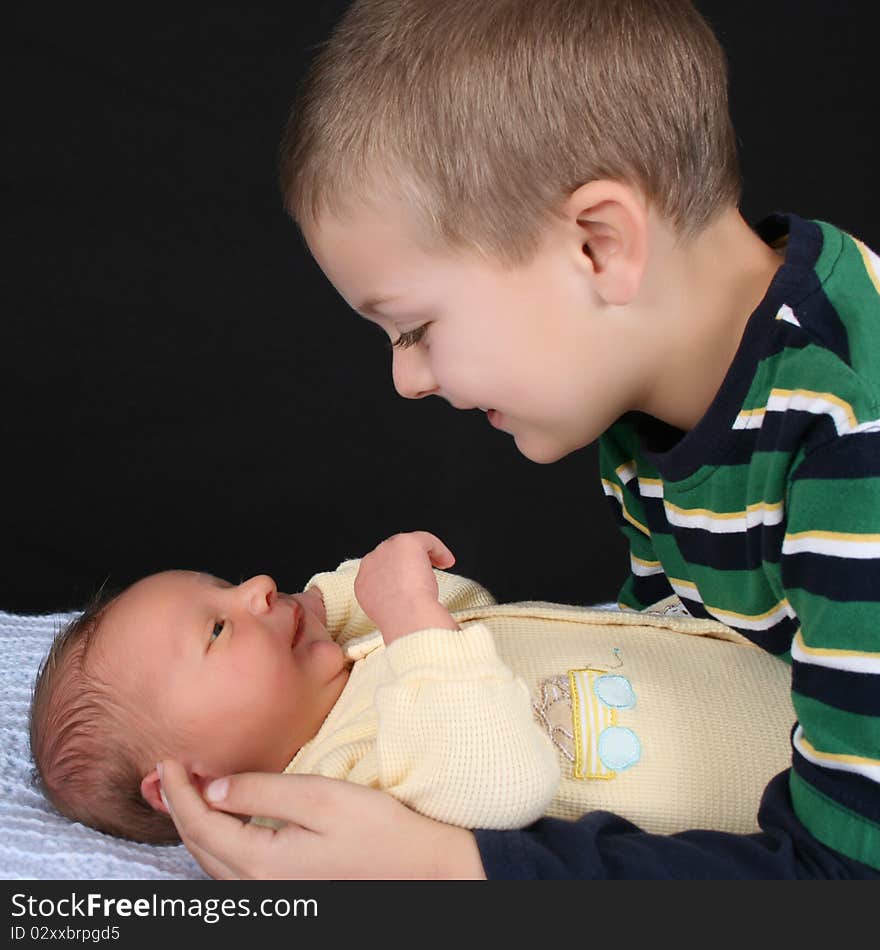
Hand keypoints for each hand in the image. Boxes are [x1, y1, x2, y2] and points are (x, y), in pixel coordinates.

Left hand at [158, 760, 485, 879]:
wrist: (422, 870)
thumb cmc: (379, 829)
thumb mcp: (321, 798)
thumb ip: (264, 791)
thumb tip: (214, 787)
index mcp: (262, 862)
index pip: (201, 824)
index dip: (179, 791)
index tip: (166, 759)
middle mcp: (259, 887)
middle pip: (199, 847)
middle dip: (177, 809)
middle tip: (164, 772)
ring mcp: (273, 894)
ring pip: (212, 862)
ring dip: (193, 826)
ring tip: (183, 792)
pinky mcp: (288, 890)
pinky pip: (232, 869)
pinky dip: (215, 841)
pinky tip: (222, 819)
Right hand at [354, 531, 458, 643]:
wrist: (406, 615)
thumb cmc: (402, 621)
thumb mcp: (387, 613)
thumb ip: (390, 601)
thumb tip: (406, 598)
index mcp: (363, 583)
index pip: (380, 571)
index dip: (398, 575)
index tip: (412, 584)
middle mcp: (371, 562)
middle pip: (392, 555)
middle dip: (409, 563)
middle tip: (425, 576)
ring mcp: (387, 549)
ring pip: (408, 546)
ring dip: (424, 556)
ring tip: (440, 567)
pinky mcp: (406, 542)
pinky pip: (425, 539)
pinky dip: (439, 549)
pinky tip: (447, 561)